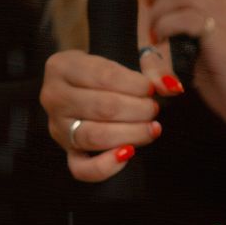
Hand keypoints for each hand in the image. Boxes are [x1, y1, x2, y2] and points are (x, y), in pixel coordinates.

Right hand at [39, 49, 163, 182]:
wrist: (78, 83)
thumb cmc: (102, 70)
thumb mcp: (122, 56)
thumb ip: (152, 66)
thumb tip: (172, 86)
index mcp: (61, 66)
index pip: (103, 76)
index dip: (134, 85)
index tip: (151, 88)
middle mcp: (53, 96)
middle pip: (102, 108)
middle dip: (137, 110)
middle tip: (153, 108)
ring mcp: (57, 126)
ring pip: (95, 136)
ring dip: (131, 134)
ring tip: (151, 128)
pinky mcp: (66, 150)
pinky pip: (81, 168)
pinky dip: (106, 166)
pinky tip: (128, 153)